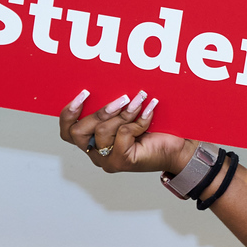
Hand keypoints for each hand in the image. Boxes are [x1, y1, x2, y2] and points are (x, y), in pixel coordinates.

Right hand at [59, 89, 185, 173]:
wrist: (179, 148)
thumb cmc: (155, 131)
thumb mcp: (127, 115)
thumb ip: (113, 108)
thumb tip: (106, 85)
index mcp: (93, 142)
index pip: (67, 132)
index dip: (69, 113)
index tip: (84, 93)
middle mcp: (96, 154)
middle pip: (78, 132)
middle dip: (99, 112)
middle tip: (122, 98)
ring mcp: (107, 160)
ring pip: (102, 131)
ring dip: (123, 113)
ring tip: (140, 100)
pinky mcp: (122, 161)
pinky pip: (123, 134)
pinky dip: (138, 120)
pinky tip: (150, 110)